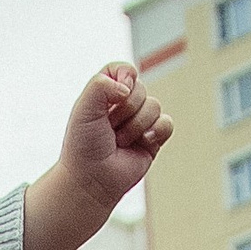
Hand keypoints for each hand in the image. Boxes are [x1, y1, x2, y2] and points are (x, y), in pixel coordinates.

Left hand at [22, 66, 172, 249]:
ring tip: (119, 142)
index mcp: (105, 94)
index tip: (116, 92)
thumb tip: (128, 85)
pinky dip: (156, 131)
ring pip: (154, 106)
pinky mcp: (154, 138)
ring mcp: (140, 121)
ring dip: (135, 126)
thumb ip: (100, 85)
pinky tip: (143, 142)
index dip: (124, 75)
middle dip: (125, 110)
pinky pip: (167, 123)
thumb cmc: (83, 146)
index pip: (123, 69)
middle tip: (109, 128)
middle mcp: (123, 105)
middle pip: (141, 89)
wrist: (91, 180)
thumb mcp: (83, 109)